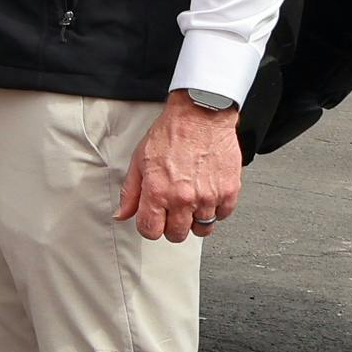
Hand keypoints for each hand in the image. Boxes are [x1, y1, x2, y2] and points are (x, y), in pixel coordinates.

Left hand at [117, 91, 243, 241]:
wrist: (200, 116)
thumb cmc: (170, 134)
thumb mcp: (139, 161)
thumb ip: (130, 192)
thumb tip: (122, 214)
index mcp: (158, 192)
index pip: (151, 230)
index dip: (149, 227)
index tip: (153, 220)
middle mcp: (183, 198)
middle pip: (176, 235)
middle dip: (171, 227)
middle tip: (172, 212)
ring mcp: (208, 197)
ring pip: (202, 229)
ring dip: (195, 220)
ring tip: (191, 203)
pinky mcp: (229, 191)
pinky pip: (223, 215)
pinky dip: (215, 210)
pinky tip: (207, 196)